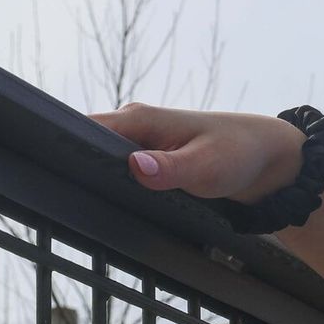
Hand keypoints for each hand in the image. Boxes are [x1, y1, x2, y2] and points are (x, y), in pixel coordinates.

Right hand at [83, 102, 304, 205]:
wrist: (267, 159)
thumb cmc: (239, 154)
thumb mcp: (206, 167)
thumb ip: (169, 168)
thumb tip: (134, 167)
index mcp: (141, 119)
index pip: (87, 128)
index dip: (67, 150)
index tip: (55, 174)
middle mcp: (136, 126)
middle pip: (89, 146)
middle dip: (79, 170)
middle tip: (71, 198)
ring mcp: (142, 143)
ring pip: (104, 161)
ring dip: (98, 179)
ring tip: (86, 203)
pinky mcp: (152, 159)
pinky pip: (121, 170)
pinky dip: (115, 184)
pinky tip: (112, 202)